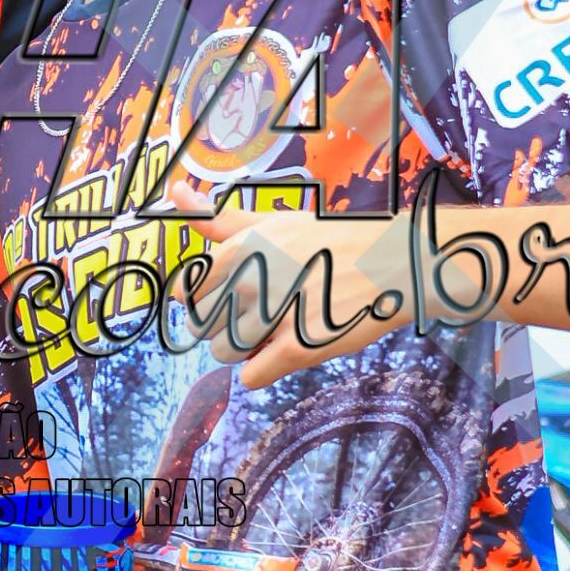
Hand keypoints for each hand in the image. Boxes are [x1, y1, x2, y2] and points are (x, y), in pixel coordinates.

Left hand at [169, 183, 412, 389]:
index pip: (188, 294)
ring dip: (245, 350)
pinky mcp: (300, 347)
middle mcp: (252, 279)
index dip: (210, 301)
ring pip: (225, 353)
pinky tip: (286, 349)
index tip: (235, 297)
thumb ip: (220, 219)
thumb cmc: (329, 241)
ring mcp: (275, 314)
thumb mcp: (273, 223)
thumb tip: (175, 194)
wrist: (393, 262)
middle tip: (261, 315)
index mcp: (239, 249)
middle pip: (204, 327)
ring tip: (277, 330)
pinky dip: (262, 370)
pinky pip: (252, 376)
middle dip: (226, 326)